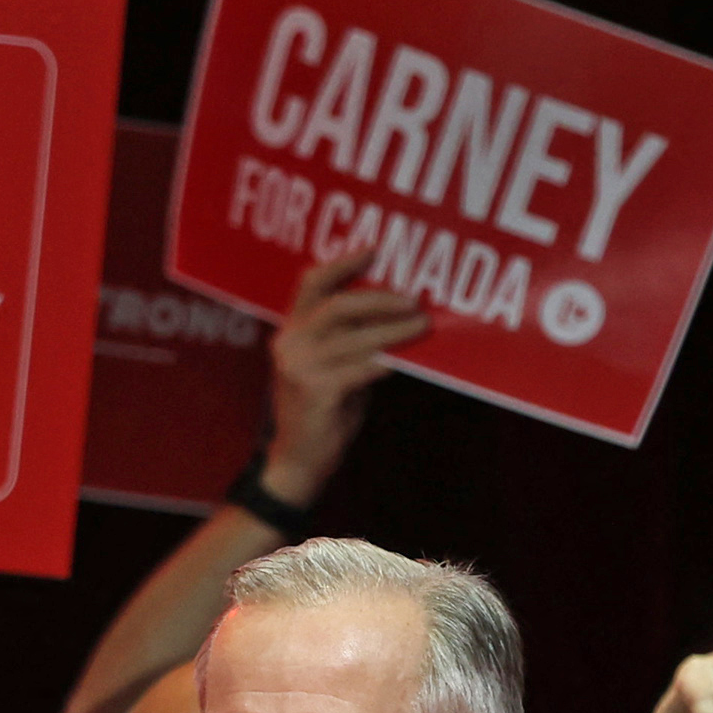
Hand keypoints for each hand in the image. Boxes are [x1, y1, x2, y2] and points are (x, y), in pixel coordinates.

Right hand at [255, 240, 426, 507]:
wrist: (296, 464)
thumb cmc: (322, 416)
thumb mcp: (331, 370)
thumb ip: (351, 342)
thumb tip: (396, 315)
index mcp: (290, 332)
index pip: (311, 283)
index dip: (343, 263)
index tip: (377, 249)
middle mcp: (290, 343)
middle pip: (338, 304)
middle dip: (380, 298)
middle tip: (414, 299)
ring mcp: (299, 368)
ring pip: (355, 336)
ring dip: (394, 329)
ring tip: (422, 326)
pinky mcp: (315, 392)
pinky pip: (361, 368)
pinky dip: (386, 360)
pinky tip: (406, 359)